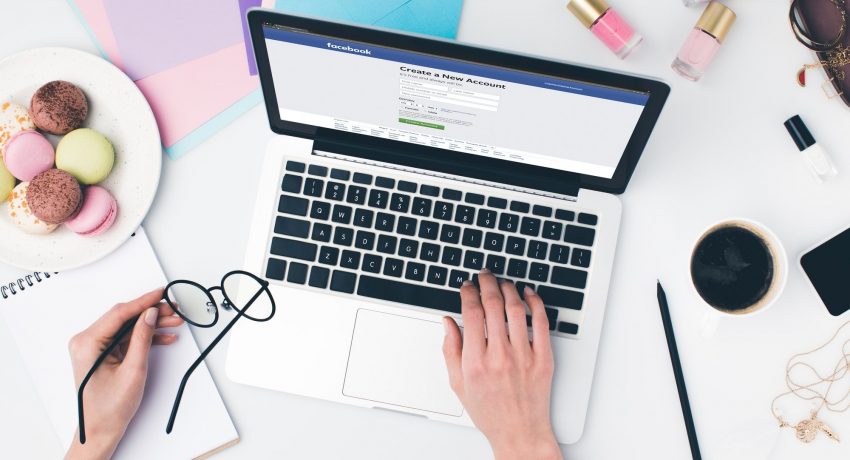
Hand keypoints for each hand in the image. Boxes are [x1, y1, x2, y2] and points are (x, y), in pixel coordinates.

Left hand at [65, 288, 183, 459]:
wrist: (101, 429)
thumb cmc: (109, 407)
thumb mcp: (133, 370)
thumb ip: (142, 338)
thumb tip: (150, 314)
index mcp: (87, 343)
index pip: (119, 313)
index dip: (143, 301)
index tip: (161, 294)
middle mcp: (87, 341)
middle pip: (124, 317)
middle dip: (151, 313)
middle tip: (173, 310)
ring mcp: (94, 347)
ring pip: (128, 326)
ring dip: (150, 324)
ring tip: (173, 323)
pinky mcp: (103, 352)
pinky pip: (126, 337)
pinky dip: (144, 337)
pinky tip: (164, 337)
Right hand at [443, 269, 559, 459]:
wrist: (520, 432)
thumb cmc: (490, 411)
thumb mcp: (458, 383)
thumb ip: (450, 350)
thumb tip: (448, 321)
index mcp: (476, 362)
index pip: (471, 314)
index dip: (467, 293)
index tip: (466, 287)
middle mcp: (499, 357)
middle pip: (493, 305)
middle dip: (487, 283)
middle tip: (484, 275)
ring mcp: (524, 356)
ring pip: (516, 309)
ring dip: (508, 289)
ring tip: (503, 282)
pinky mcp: (544, 358)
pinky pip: (541, 323)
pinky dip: (535, 303)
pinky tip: (529, 294)